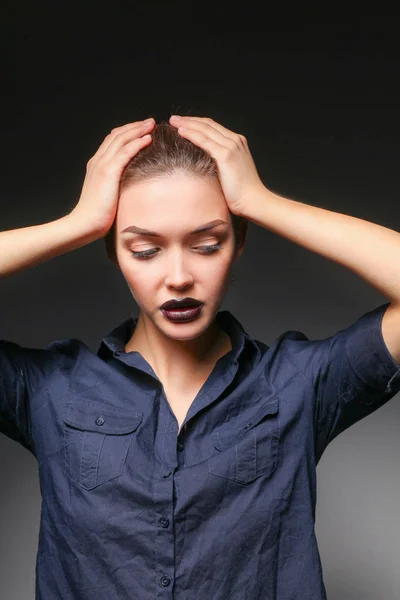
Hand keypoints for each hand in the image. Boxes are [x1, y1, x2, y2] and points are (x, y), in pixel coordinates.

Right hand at [69, 118, 154, 235]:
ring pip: (121, 140)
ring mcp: (102, 165)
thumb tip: (131, 188)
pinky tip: (148, 139)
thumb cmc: (96, 217)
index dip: (127, 133)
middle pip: (117, 136)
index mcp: (96, 165)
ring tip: (151, 125)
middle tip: (149, 122)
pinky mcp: (108, 172)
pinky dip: (137, 143)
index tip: (141, 130)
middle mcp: (98, 161)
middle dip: (134, 127)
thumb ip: (116, 187)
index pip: (112, 142)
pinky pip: (124, 152)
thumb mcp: (107, 196)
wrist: (84, 224)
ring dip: (137, 130)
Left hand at [169, 115, 265, 216]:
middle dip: (189, 120)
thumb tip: (204, 162)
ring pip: (205, 130)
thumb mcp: (231, 171)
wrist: (253, 201)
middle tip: (174, 119)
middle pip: (208, 124)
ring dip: (187, 124)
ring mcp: (231, 147)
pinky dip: (192, 134)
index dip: (197, 123)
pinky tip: (181, 132)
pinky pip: (204, 141)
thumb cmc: (242, 193)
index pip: (213, 127)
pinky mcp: (226, 156)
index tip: (183, 123)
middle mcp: (235, 141)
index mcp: (237, 143)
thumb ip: (220, 162)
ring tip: (173, 122)